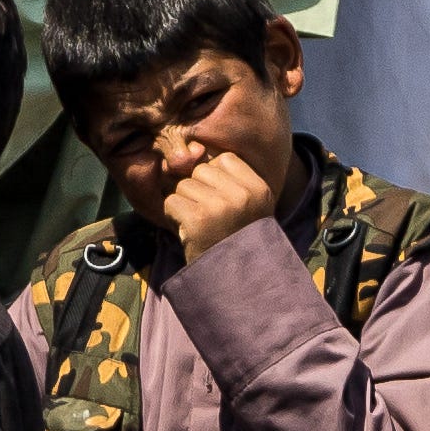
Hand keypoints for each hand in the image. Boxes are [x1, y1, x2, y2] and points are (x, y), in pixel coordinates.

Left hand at [153, 82, 296, 256]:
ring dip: (184, 205)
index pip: (224, 158)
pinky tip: (190, 232)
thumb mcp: (242, 205)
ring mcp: (220, 206)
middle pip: (200, 169)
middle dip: (196, 191)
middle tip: (208, 217)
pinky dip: (174, 217)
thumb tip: (190, 148)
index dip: (213, 177)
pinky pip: (171, 201)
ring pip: (183, 184)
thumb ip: (222, 177)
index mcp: (258, 187)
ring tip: (200, 226)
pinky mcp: (198, 219)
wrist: (237, 281)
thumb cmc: (235, 239)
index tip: (218, 200)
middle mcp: (242, 194)